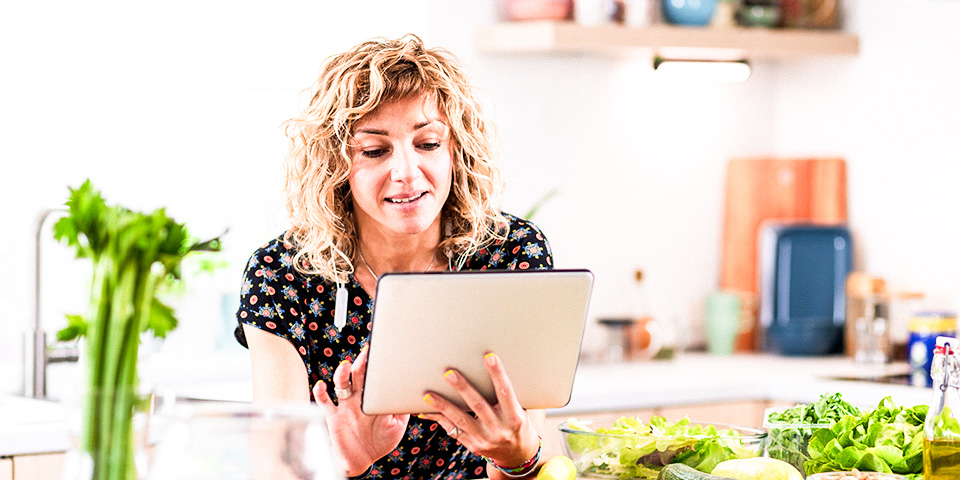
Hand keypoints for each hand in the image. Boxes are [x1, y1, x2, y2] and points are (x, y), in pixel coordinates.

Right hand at [312, 348, 408, 475]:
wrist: (362, 459)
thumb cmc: (381, 440)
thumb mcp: (397, 425)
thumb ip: (402, 409)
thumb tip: (413, 394)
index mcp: (374, 397)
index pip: (375, 376)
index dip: (378, 364)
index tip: (383, 351)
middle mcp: (358, 398)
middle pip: (359, 374)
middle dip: (362, 362)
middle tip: (367, 351)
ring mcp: (345, 406)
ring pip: (342, 384)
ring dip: (342, 373)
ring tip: (346, 366)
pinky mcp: (333, 417)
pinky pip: (325, 402)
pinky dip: (320, 392)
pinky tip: (321, 385)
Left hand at [418, 352, 540, 470]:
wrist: (518, 455)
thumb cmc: (517, 424)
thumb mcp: (520, 411)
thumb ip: (505, 396)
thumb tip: (486, 369)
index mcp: (514, 417)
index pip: (505, 392)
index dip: (497, 374)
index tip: (489, 356)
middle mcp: (499, 430)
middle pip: (478, 405)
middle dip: (463, 388)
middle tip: (449, 373)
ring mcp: (484, 439)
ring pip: (460, 420)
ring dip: (443, 405)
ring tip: (428, 394)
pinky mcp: (473, 445)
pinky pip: (453, 430)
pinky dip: (439, 419)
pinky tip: (425, 411)